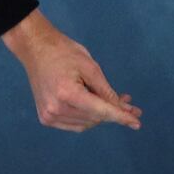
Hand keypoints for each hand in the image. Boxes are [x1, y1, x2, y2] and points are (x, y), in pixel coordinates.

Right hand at [3, 11, 142, 132]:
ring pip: (86, 124)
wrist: (35, 48)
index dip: (120, 117)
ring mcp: (49, 116)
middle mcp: (56, 109)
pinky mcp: (46, 118)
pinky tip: (90, 103)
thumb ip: (106, 91)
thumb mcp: (89, 66)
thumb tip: (123, 109)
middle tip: (126, 100)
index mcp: (67, 93)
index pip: (100, 111)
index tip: (137, 123)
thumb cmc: (64, 51)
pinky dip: (86, 116)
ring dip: (99, 114)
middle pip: (95, 118)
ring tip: (108, 99)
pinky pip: (74, 124)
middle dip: (112, 110)